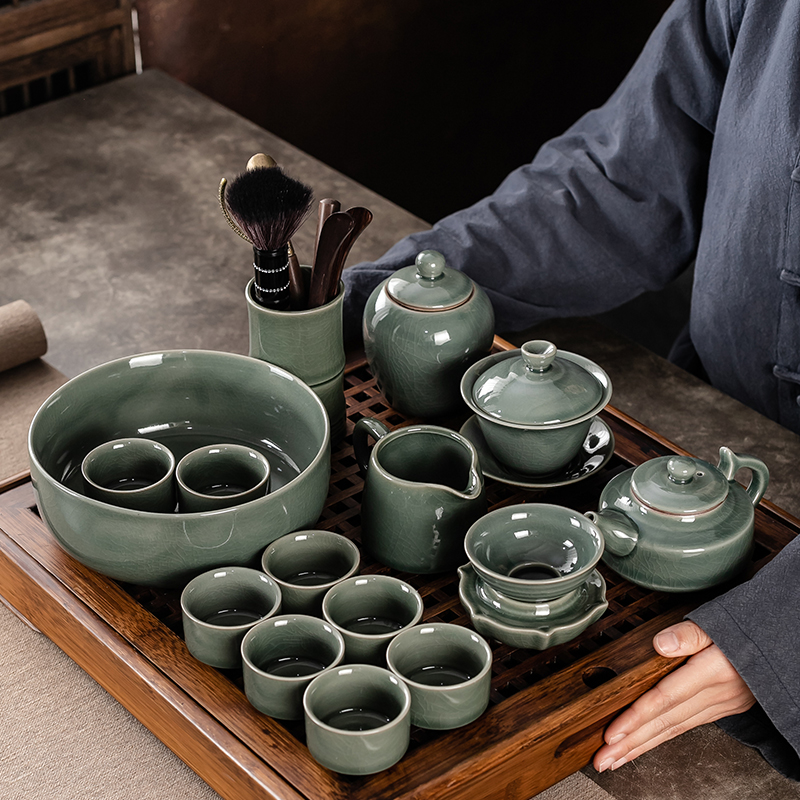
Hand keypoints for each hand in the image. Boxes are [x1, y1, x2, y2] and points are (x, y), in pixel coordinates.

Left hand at [593, 620, 754, 771]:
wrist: (779, 646)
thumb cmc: (745, 631)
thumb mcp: (718, 622)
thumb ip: (689, 633)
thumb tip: (660, 643)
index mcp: (712, 672)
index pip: (666, 699)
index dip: (637, 717)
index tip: (612, 733)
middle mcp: (715, 694)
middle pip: (665, 722)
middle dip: (631, 743)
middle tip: (602, 758)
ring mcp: (719, 704)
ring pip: (674, 729)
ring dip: (642, 746)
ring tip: (614, 758)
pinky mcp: (720, 708)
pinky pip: (684, 726)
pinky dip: (661, 737)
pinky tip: (642, 745)